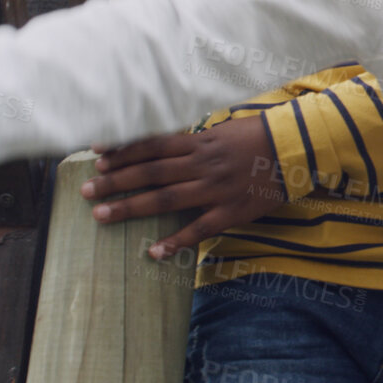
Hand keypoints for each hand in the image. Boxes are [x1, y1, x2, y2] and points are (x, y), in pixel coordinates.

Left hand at [82, 117, 286, 259]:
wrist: (298, 149)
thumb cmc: (260, 137)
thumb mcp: (224, 130)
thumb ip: (194, 140)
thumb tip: (164, 144)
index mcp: (201, 142)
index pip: (152, 146)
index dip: (123, 152)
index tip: (96, 158)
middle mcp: (203, 164)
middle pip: (151, 173)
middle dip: (115, 182)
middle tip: (84, 191)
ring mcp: (216, 189)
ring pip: (166, 199)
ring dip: (131, 207)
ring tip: (101, 215)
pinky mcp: (231, 211)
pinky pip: (199, 229)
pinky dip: (175, 242)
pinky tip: (152, 252)